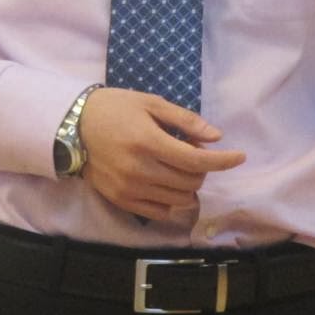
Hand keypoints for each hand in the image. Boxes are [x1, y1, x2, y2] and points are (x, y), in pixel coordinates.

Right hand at [79, 88, 245, 220]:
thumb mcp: (151, 103)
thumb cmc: (115, 108)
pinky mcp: (122, 200)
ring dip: (190, 185)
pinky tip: (171, 184)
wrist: (74, 126)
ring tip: (182, 166)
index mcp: (149, 141)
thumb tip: (216, 137)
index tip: (240, 156)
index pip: (197, 161)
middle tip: (196, 151)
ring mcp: (130, 189)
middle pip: (190, 182)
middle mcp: (140, 169)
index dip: (223, 161)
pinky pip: (160, 211)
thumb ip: (185, 120)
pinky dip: (174, 201)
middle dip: (204, 168)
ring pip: (179, 199)